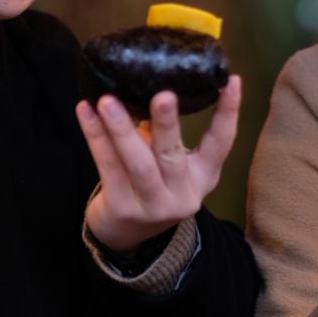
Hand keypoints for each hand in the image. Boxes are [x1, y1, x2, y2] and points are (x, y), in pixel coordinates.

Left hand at [77, 75, 240, 253]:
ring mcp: (153, 206)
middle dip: (167, 124)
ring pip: (138, 163)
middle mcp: (183, 194)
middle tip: (162, 95)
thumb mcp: (173, 166)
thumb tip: (150, 83)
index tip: (232, 81)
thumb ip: (168, 136)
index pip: (221, 143)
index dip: (228, 112)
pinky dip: (95, 137)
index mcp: (204, 177)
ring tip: (108, 101)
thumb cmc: (152, 184)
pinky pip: (107, 167)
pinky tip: (86, 112)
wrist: (127, 235)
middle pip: (173, 155)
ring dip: (121, 129)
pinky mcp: (122, 209)